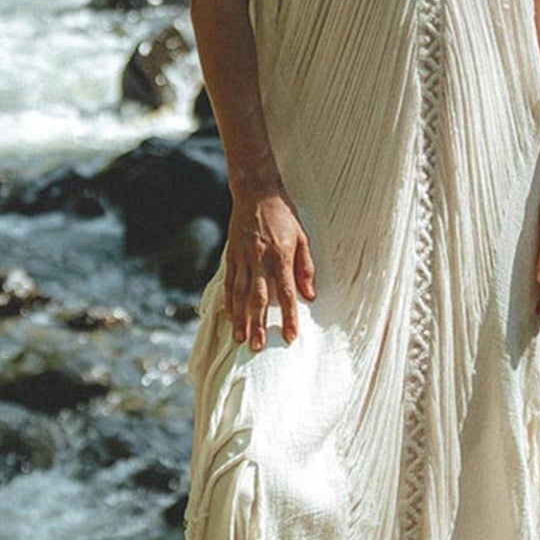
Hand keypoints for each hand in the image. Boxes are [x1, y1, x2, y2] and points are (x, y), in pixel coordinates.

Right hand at [223, 187, 315, 349]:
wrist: (256, 192)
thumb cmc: (283, 214)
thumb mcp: (303, 237)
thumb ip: (305, 267)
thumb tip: (310, 295)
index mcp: (281, 256)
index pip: (287, 293)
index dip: (289, 317)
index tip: (290, 336)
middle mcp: (260, 259)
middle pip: (259, 299)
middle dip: (258, 324)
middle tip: (257, 347)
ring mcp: (243, 258)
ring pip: (240, 294)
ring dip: (240, 318)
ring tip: (240, 338)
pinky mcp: (231, 255)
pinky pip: (229, 283)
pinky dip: (229, 302)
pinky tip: (230, 317)